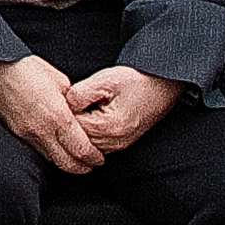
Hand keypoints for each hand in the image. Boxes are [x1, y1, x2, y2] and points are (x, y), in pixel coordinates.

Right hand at [0, 50, 104, 174]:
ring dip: (67, 163)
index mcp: (58, 116)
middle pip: (68, 164)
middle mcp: (43, 130)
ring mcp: (28, 134)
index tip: (99, 157)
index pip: (82, 149)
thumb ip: (72, 99)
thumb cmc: (24, 68)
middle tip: (91, 164)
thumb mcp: (58, 79)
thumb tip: (80, 109)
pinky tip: (57, 148)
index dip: (94, 158)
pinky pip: (39, 151)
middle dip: (83, 168)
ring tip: (76, 159)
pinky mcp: (17, 133)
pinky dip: (52, 155)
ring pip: (53, 161)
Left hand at [62, 64, 180, 154]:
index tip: (63, 100)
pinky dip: (89, 130)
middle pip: (77, 139)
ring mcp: (118, 145)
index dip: (64, 113)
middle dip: (70, 122)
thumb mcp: (104, 80)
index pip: (72, 128)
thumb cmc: (137, 81)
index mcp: (108, 127)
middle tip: (71, 102)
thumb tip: (65, 105)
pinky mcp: (120, 142)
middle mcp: (114, 142)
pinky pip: (96, 142)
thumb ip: (80, 94)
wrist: (162, 85)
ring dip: (80, 127)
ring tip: (84, 106)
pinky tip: (91, 114)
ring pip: (86, 143)